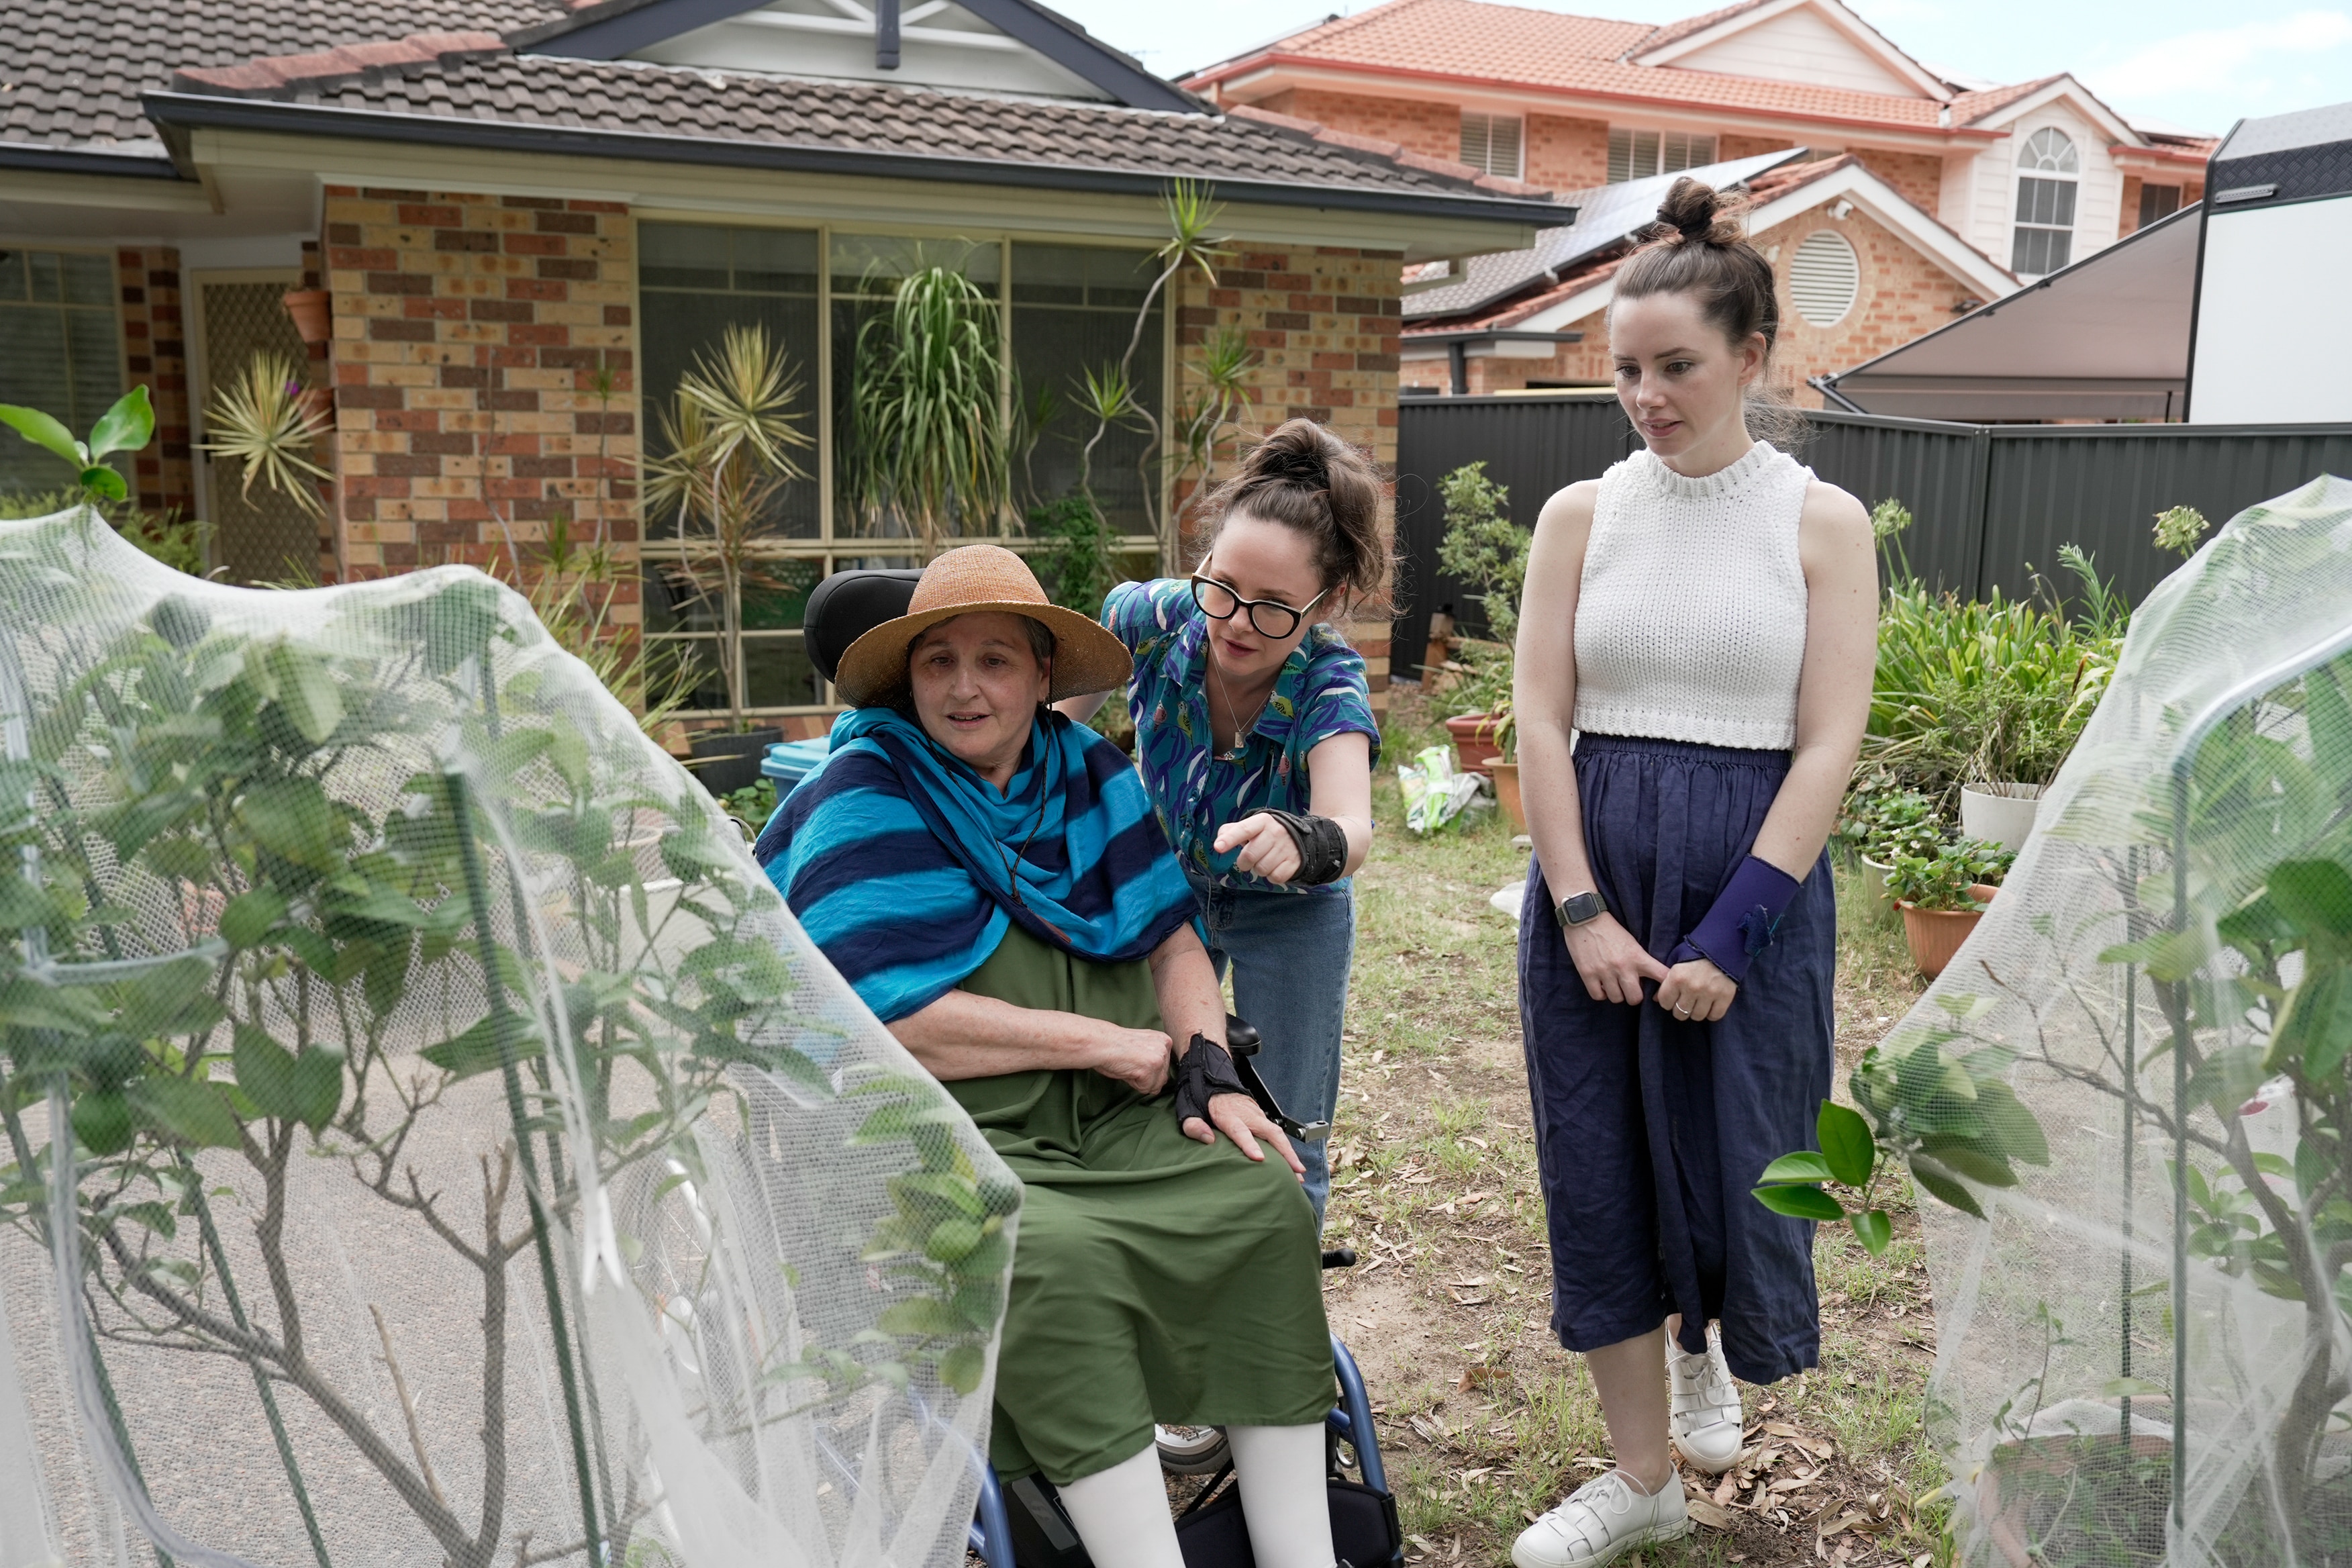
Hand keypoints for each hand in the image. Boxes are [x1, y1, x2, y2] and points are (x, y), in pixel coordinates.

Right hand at [1091, 1023, 1174, 1095]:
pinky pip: (1146, 1088)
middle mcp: (1165, 1046)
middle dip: (1145, 1076)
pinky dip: (1134, 1083)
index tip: (1135, 1059)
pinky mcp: (1151, 1067)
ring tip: (1129, 1065)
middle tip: (1130, 1063)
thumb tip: (1161, 1081)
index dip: (1146, 1070)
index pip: (1164, 1068)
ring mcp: (1159, 1057)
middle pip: (1162, 1078)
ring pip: (1155, 1085)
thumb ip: (1154, 1058)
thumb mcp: (1142, 1048)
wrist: (1100, 1043)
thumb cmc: (1115, 1046)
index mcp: (1164, 1040)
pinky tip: (1127, 1069)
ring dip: (1140, 1081)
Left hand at [1182, 1091, 1306, 1178]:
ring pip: (1278, 1134)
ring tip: (1299, 1173)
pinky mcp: (1262, 1118)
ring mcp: (1257, 1116)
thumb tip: (1207, 1139)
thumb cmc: (1203, 1099)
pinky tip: (1291, 1163)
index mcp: (1228, 1115)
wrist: (1214, 1079)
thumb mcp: (1190, 1110)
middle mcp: (1248, 1115)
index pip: (1240, 1131)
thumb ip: (1194, 1125)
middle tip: (1296, 1171)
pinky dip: (1286, 1148)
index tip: (1259, 1158)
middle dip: (1285, 1153)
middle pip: (1271, 1133)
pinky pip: (1276, 1134)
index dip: (1249, 1144)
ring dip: (1290, 1153)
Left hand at [1211, 814, 1300, 883]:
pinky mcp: (1294, 862)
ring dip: (1258, 869)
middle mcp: (1275, 832)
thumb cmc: (1265, 833)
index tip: (1218, 847)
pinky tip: (1274, 867)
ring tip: (1264, 861)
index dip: (1229, 839)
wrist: (1298, 837)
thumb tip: (1219, 842)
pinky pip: (1275, 877)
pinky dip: (1271, 876)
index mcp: (1262, 821)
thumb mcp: (1250, 826)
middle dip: (1243, 863)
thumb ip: (1231, 831)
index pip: (1243, 830)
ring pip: (1262, 869)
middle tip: (1247, 861)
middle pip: (1250, 856)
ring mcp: (1287, 848)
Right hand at [1561, 911, 1670, 1004]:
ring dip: (1616, 993)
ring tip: (1612, 984)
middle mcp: (1622, 966)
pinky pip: (1598, 996)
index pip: (1661, 976)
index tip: (1659, 993)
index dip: (1664, 989)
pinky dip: (1600, 993)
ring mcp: (1604, 971)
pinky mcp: (1587, 974)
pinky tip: (1601, 985)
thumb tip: (1645, 981)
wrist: (1585, 917)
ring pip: (1616, 999)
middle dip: (1633, 995)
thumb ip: (1640, 960)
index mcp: (1637, 956)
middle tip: (1628, 987)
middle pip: (1635, 998)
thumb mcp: (1631, 942)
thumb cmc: (1610, 929)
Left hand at [1655, 957, 1736, 1023]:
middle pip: (1680, 1013)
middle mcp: (1692, 987)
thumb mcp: (1676, 961)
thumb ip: (1666, 980)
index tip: (1673, 997)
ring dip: (1695, 1012)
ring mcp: (1710, 993)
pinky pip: (1715, 1016)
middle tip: (1685, 1002)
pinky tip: (1710, 1005)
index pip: (1665, 1003)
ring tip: (1697, 1003)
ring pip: (1697, 1016)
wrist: (1722, 946)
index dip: (1667, 1001)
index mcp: (1677, 977)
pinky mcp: (1725, 996)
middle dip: (1680, 1009)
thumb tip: (1657, 999)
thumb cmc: (1695, 953)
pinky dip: (1711, 1013)